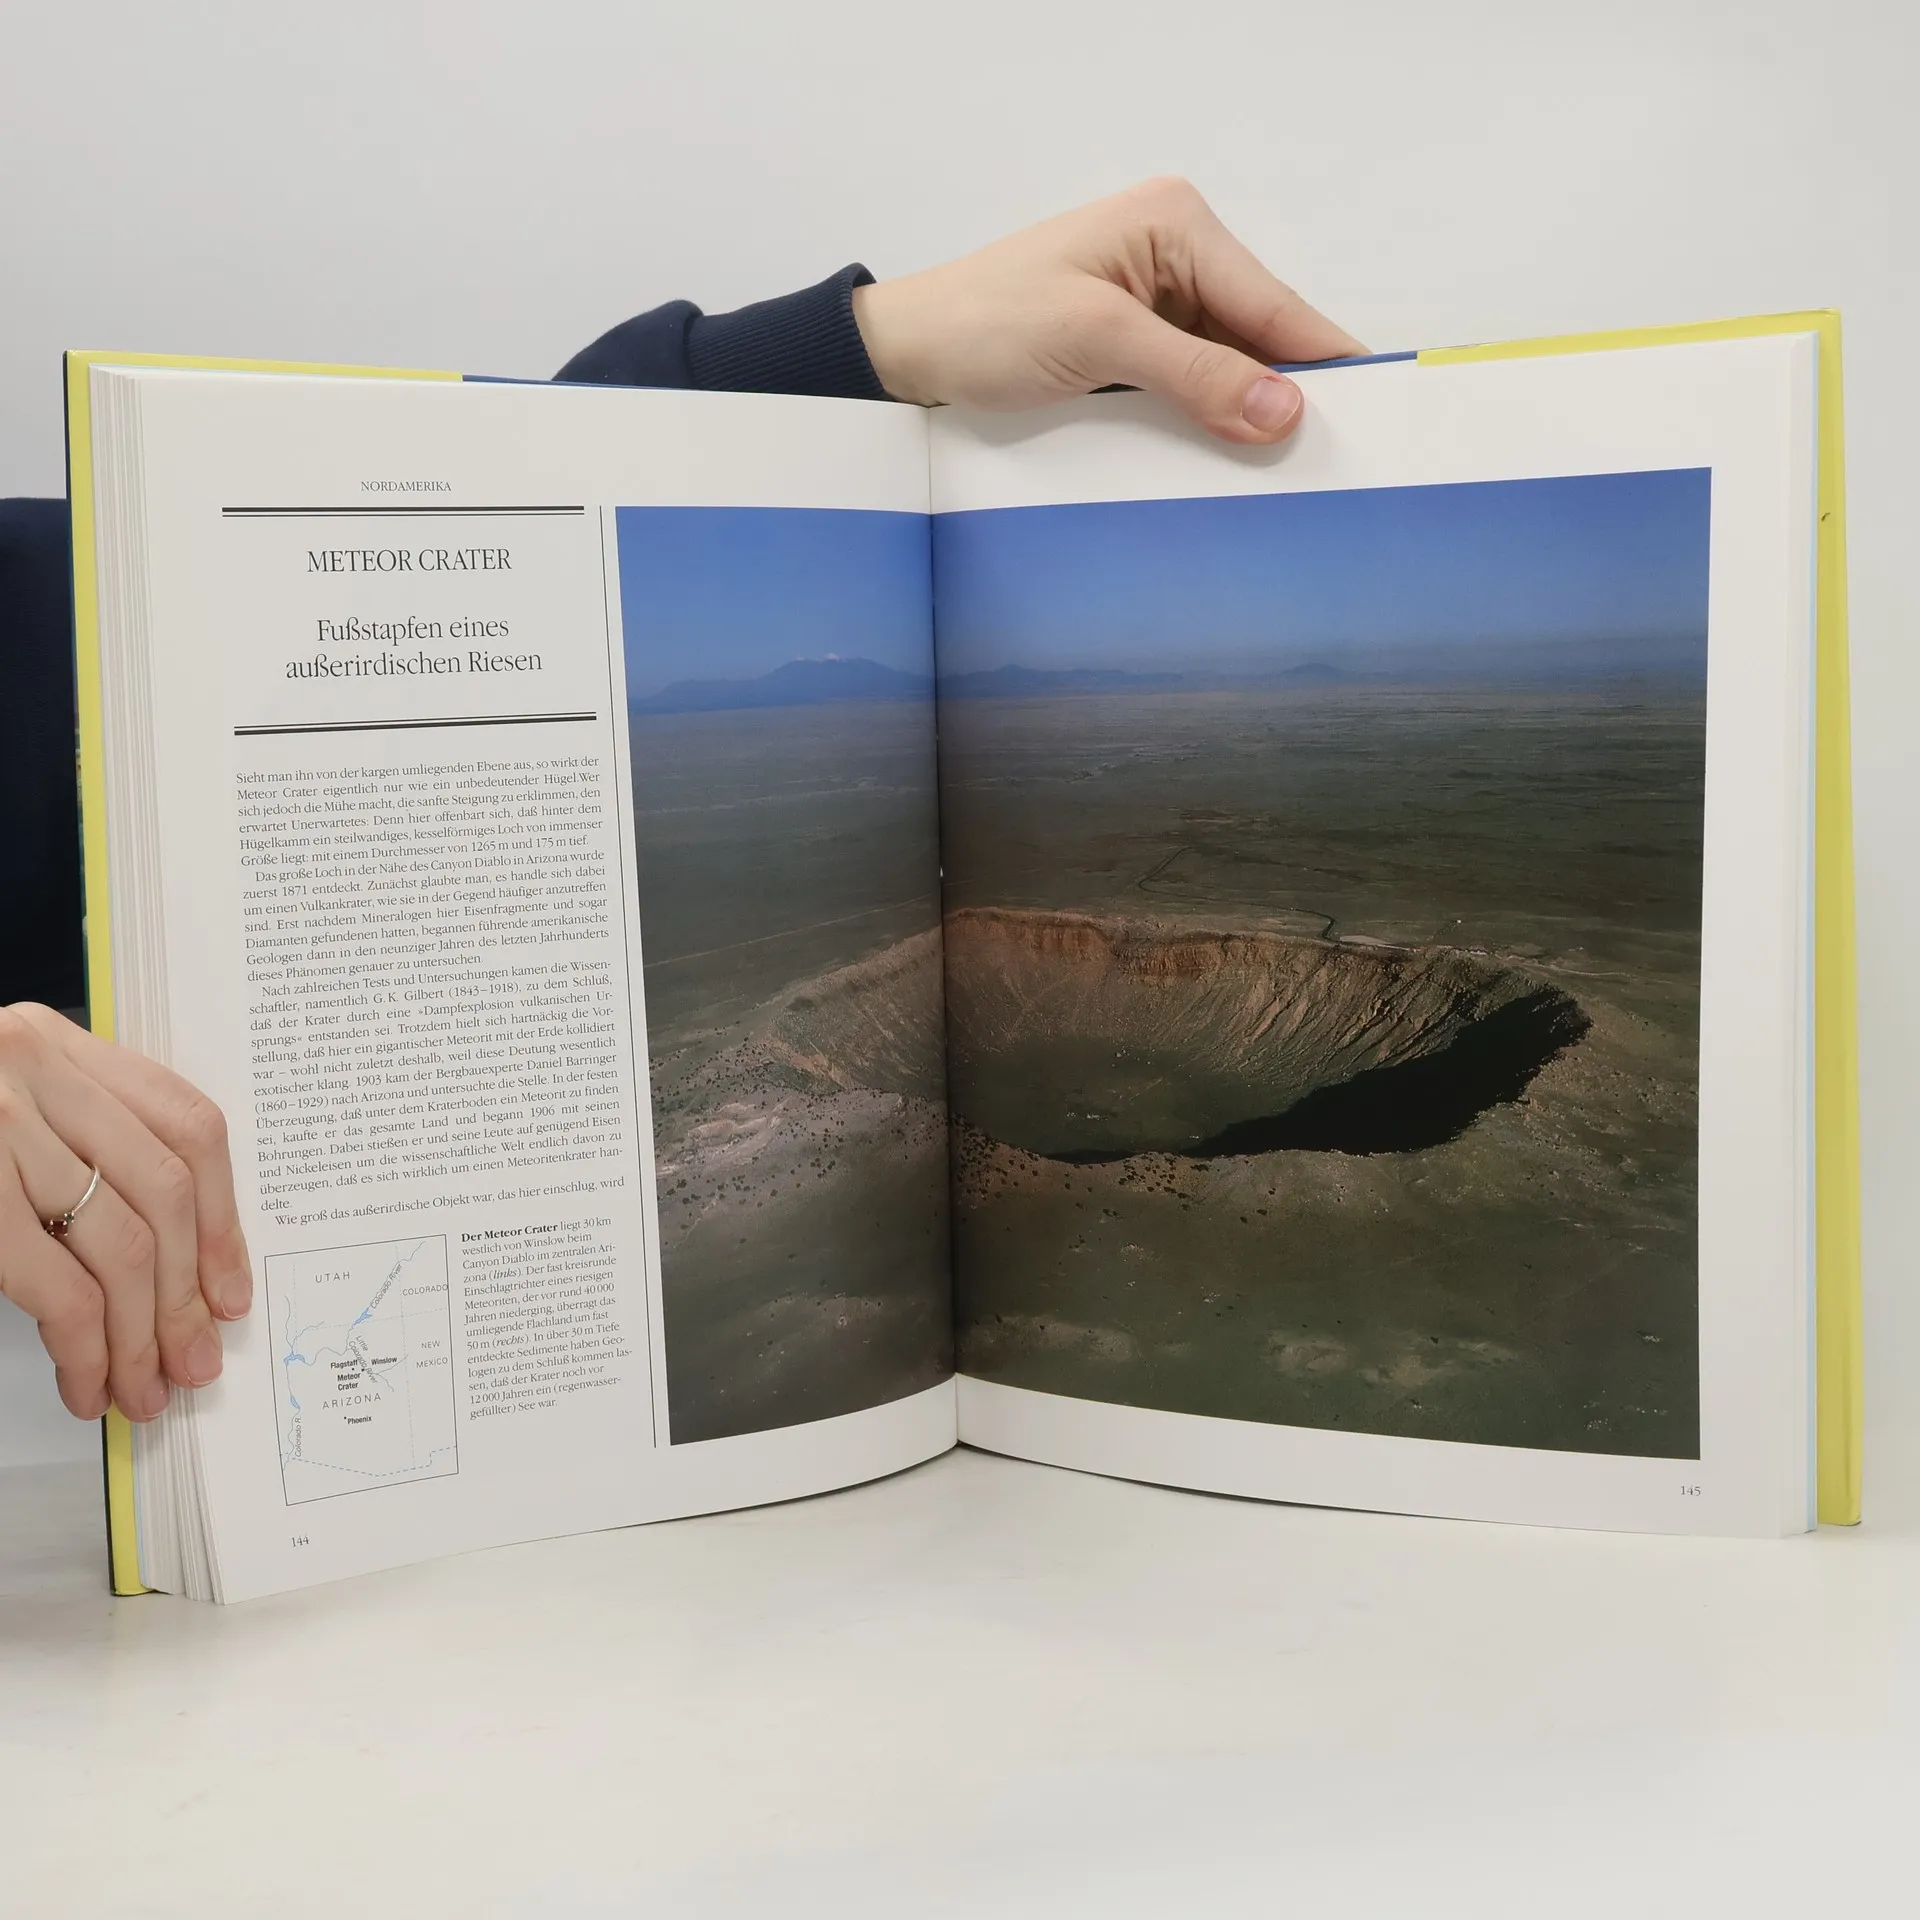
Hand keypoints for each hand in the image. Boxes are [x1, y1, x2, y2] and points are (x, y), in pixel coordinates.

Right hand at [0, 1004, 249, 1420]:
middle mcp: (30, 1069)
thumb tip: (177, 1265)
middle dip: (185, 1295)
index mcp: (54, 1043)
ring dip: (139, 1335)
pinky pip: (52, 1282)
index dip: (222, 1220)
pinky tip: (85, 1381)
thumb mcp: (2, 1105)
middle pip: (161, 1195)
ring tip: (143, 1388)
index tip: (229, 1290)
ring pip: (117, 1245)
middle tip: (193, 1362)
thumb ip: (75, 1148)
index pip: (188, 1129)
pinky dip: (82, 1345)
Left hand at [852, 177, 1365, 444]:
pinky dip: (1214, 422)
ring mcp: (1156, 304)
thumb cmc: (986, 325)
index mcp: (1176, 224)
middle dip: (1290, 394)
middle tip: (1344, 459)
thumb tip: (1285, 411)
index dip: (1325, 361)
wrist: (908, 356)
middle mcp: (1176, 255)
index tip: (1382, 409)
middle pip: (1261, 335)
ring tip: (1300, 472)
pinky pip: (1195, 388)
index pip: (1273, 303)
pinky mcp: (1134, 349)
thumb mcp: (1098, 343)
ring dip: (1252, 416)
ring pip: (1232, 368)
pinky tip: (1238, 461)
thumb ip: (1196, 375)